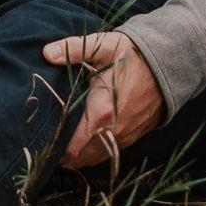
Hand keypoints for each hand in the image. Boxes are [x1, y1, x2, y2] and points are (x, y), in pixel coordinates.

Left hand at [42, 29, 163, 168]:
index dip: (54, 148)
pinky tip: (81, 144)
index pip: (73, 146)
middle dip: (61, 155)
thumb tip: (47, 53)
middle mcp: (113, 131)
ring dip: (76, 157)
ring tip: (56, 146)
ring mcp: (125, 137)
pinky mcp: (132, 136)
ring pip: (95, 159)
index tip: (38, 142)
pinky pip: (108, 153)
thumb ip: (72, 50)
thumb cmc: (131, 55)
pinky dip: (92, 153)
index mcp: (101, 112)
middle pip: (81, 158)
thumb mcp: (102, 46)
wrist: (167, 65)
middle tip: (42, 145)